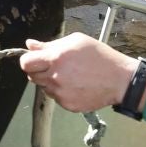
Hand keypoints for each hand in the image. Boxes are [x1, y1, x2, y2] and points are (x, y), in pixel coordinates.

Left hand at [20, 35, 140, 113]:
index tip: (35, 59)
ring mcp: (61, 94)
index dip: (28, 60)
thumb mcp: (76, 41)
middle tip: (55, 66)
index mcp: (56, 58)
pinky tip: (75, 85)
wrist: (119, 79)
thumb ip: (49, 44)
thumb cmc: (100, 56)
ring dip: (50, 81)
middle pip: (32, 76)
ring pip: (44, 87)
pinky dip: (61, 92)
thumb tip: (30, 45)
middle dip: (39, 70)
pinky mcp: (67, 105)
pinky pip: (56, 98)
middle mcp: (55, 77)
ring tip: (69, 75)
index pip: (26, 63)